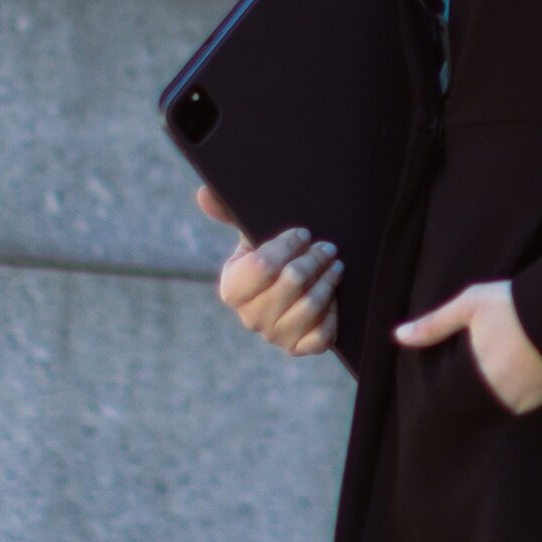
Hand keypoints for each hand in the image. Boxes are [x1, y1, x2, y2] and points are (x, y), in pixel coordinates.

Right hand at [205, 188, 342, 358]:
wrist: (288, 290)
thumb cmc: (269, 257)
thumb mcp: (250, 234)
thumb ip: (228, 212)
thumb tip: (205, 193)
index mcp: (232, 288)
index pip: (262, 267)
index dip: (287, 247)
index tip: (303, 233)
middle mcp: (250, 317)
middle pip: (290, 284)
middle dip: (313, 260)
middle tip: (327, 247)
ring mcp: (274, 335)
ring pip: (308, 309)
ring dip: (327, 283)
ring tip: (336, 265)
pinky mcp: (298, 348)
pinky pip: (320, 337)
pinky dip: (332, 315)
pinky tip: (334, 296)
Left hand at [393, 278, 541, 413]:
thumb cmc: (517, 304)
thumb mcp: (472, 304)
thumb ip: (434, 324)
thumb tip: (397, 336)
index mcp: (477, 376)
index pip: (454, 394)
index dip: (455, 382)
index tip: (462, 368)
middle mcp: (500, 395)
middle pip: (479, 400)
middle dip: (480, 386)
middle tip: (492, 360)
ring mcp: (527, 399)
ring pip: (503, 402)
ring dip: (502, 388)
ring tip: (511, 362)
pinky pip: (528, 401)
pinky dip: (524, 388)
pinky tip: (529, 366)